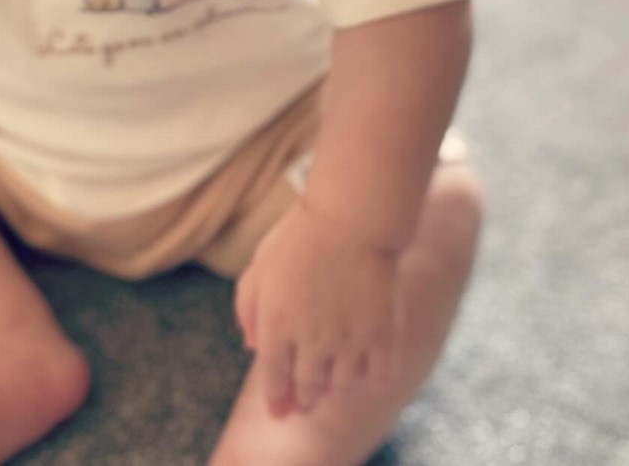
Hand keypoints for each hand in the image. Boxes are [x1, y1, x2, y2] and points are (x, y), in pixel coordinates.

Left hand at [234, 200, 397, 416]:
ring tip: (334, 376)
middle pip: (308, 389)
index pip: (274, 379)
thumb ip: (247, 307)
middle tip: (307, 398)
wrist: (351, 217)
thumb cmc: (300, 235)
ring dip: (335, 386)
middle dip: (305, 398)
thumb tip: (250, 346)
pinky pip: (378, 377)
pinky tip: (366, 367)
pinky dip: (371, 379)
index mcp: (276, 325)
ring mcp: (348, 341)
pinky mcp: (381, 335)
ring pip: (341, 387)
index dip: (276, 400)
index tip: (279, 411)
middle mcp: (311, 340)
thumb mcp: (260, 264)